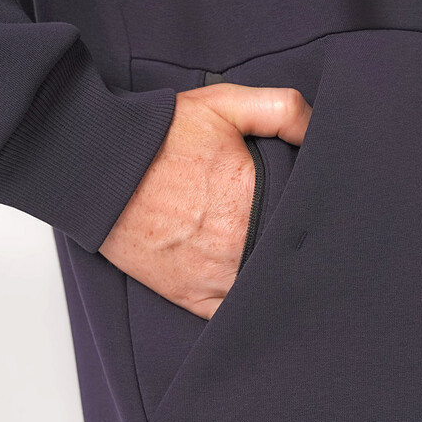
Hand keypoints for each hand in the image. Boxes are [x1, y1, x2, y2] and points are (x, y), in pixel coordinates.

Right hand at [98, 83, 311, 318]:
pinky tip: (251, 294)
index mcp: (256, 202)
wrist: (101, 170)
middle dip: (295, 251)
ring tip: (279, 267)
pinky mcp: (189, 297)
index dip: (317, 220)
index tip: (319, 215)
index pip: (306, 223)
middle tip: (301, 241)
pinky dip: (243, 309)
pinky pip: (229, 317)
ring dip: (273, 283)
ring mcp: (214, 278)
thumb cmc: (160, 138)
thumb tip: (320, 130)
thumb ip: (282, 109)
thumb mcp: (225, 104)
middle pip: (287, 260)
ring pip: (263, 294)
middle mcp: (239, 247)